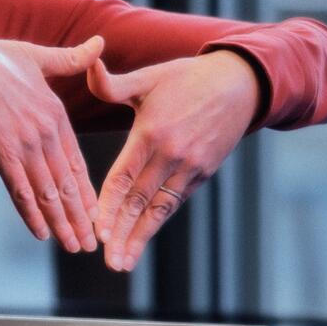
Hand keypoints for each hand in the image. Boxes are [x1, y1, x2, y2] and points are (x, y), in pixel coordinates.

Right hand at [0, 28, 104, 251]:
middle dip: (81, 218)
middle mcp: (46, 134)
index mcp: (55, 114)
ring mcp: (26, 144)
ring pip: (49, 193)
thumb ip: (70, 59)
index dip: (87, 192)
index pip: (77, 163)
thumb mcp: (37, 56)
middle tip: (91, 243)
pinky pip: (21, 190)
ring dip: (62, 223)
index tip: (97, 213)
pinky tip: (41, 233)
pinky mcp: (2, 151)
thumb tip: (100, 44)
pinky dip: (32, 213)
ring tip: (74, 246)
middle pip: (68, 185)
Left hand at [82, 50, 264, 273]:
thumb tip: (85, 63)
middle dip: (122, 232)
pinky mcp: (204, 172)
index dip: (109, 206)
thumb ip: (111, 83)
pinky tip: (142, 238)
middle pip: (140, 200)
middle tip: (108, 260)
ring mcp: (191, 166)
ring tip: (123, 262)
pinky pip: (175, 201)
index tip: (97, 231)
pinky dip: (157, 222)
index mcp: (151, 133)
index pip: (124, 177)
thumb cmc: (186, 78)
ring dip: (140, 236)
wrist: (241, 83)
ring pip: (159, 208)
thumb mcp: (148, 77)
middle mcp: (172, 155)